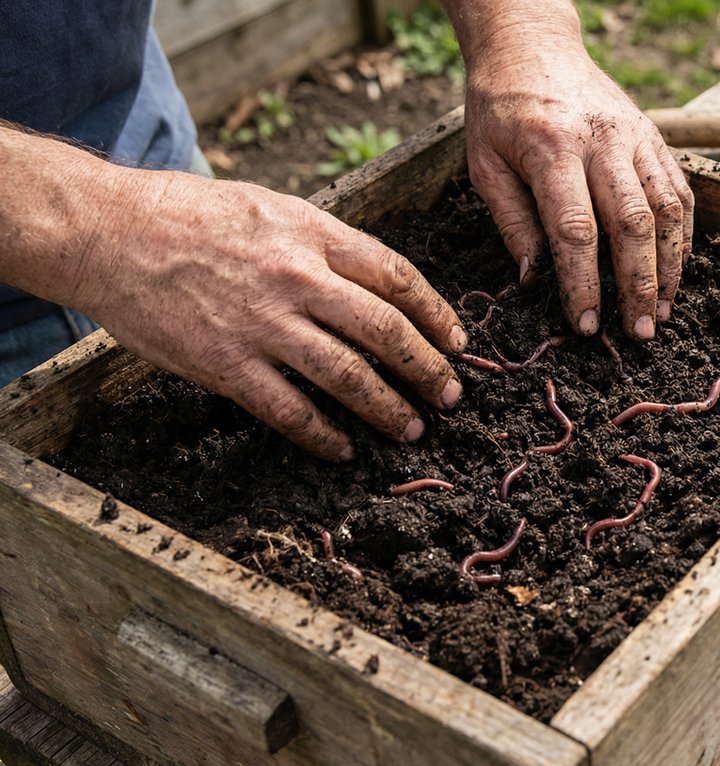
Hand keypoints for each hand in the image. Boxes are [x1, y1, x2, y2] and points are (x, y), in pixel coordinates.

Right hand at [76, 171, 467, 460]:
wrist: (107, 232)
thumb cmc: (188, 214)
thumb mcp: (271, 207)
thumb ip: (324, 242)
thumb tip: (375, 278)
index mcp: (313, 235)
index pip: (397, 277)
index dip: (436, 314)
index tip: (457, 341)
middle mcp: (297, 279)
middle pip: (385, 331)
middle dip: (427, 368)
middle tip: (451, 394)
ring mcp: (263, 325)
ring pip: (348, 375)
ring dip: (388, 408)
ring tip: (413, 429)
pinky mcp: (226, 365)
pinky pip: (289, 410)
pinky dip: (323, 435)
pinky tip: (343, 449)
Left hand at [461, 31, 692, 339]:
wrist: (532, 45)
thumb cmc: (501, 109)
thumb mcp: (484, 164)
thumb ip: (512, 222)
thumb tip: (534, 280)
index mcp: (552, 149)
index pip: (575, 229)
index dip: (583, 283)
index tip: (585, 324)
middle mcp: (602, 141)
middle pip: (632, 224)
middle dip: (638, 285)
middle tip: (638, 332)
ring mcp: (635, 137)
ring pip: (667, 209)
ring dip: (670, 267)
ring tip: (661, 311)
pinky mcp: (654, 138)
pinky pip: (679, 192)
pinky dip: (682, 236)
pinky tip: (674, 271)